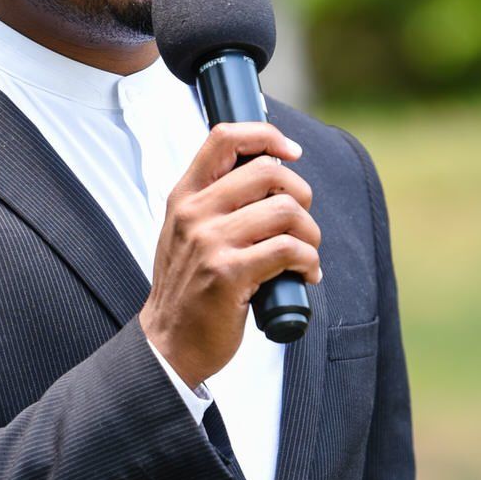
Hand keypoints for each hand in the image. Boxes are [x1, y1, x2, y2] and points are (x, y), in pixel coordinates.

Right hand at [139, 121, 321, 389]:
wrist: (169, 343)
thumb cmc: (189, 289)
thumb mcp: (186, 234)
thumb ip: (215, 202)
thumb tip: (272, 172)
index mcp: (185, 196)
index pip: (224, 137)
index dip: (266, 135)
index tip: (292, 153)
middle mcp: (194, 213)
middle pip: (270, 172)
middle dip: (302, 196)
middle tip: (302, 225)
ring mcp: (210, 242)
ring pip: (287, 211)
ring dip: (311, 235)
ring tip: (305, 255)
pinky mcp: (229, 273)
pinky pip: (289, 250)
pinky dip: (309, 262)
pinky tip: (305, 275)